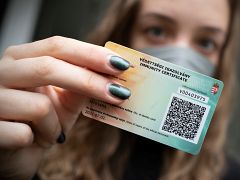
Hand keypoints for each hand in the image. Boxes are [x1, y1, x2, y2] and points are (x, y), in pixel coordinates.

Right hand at [0, 36, 130, 178]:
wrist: (15, 151)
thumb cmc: (41, 121)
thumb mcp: (65, 101)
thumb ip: (83, 86)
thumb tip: (113, 76)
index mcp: (21, 58)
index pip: (57, 46)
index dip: (91, 54)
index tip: (121, 65)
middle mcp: (2, 72)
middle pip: (48, 67)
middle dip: (89, 81)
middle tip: (119, 94)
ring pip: (38, 106)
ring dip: (56, 125)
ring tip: (54, 132)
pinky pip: (24, 134)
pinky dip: (40, 141)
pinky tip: (34, 141)